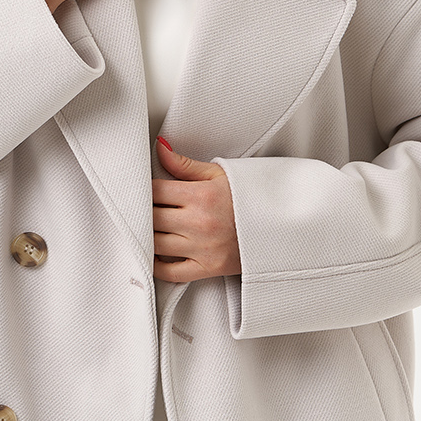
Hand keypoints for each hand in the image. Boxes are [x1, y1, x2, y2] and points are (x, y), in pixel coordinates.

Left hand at [151, 137, 241, 281]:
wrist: (280, 227)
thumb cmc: (250, 198)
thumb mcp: (220, 175)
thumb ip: (185, 165)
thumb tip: (159, 148)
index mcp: (202, 196)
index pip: (155, 191)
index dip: (143, 189)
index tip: (142, 189)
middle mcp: (200, 223)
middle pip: (151, 217)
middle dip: (142, 212)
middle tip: (140, 209)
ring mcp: (202, 248)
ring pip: (155, 244)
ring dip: (146, 236)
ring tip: (147, 228)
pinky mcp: (207, 269)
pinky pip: (170, 272)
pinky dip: (157, 264)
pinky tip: (156, 253)